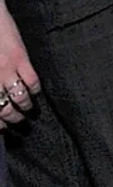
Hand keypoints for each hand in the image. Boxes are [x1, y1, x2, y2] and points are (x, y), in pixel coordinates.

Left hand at [0, 0, 39, 126]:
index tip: (2, 129)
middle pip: (4, 109)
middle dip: (12, 121)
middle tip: (17, 123)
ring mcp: (6, 68)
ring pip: (20, 100)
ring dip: (26, 109)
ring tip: (29, 110)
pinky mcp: (20, 58)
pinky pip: (33, 82)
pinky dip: (36, 90)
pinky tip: (35, 91)